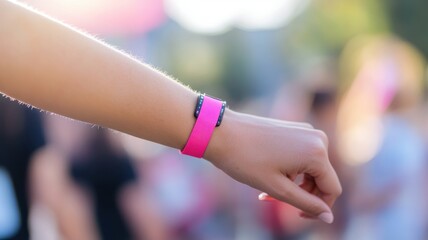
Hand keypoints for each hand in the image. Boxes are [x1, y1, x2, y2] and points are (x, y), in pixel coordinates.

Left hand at [205, 110, 341, 223]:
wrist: (221, 132)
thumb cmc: (245, 160)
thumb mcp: (277, 188)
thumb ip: (306, 204)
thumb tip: (329, 218)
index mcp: (317, 153)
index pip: (332, 190)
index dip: (318, 208)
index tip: (297, 215)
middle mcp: (318, 138)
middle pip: (322, 178)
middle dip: (302, 194)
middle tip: (271, 200)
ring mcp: (306, 131)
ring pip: (311, 168)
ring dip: (294, 183)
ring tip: (266, 189)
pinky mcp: (294, 129)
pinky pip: (302, 155)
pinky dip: (290, 169)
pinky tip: (269, 173)